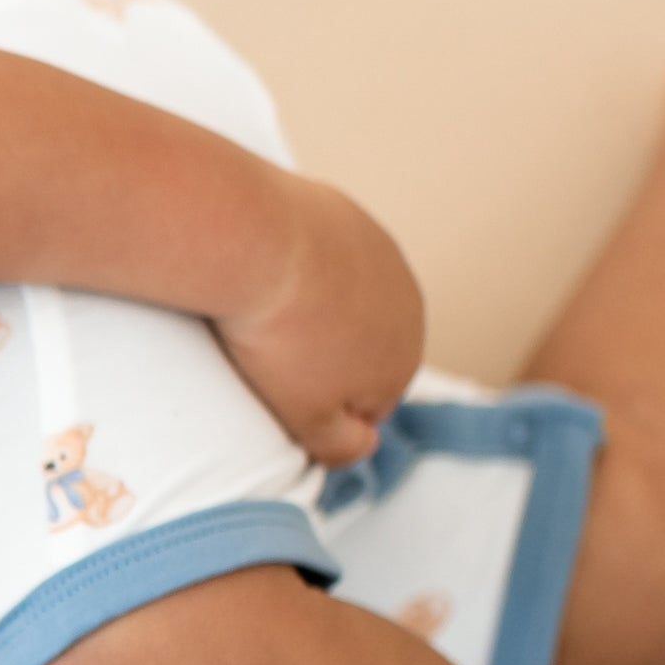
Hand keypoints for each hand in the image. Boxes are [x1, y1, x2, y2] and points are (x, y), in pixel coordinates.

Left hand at [212, 175, 424, 464]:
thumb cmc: (280, 338)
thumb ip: (343, 447)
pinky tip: (267, 269)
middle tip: (270, 352)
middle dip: (320, 354)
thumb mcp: (309, 419)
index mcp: (404, 362)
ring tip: (266, 312)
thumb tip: (365, 446)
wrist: (257, 244)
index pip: (365, 404)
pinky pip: (322, 257)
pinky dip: (299, 266)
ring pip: (343, 300)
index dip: (317, 402)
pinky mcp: (349, 217)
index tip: (280, 389)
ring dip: (311, 309)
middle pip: (358, 348)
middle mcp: (408, 306)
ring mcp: (382, 256)